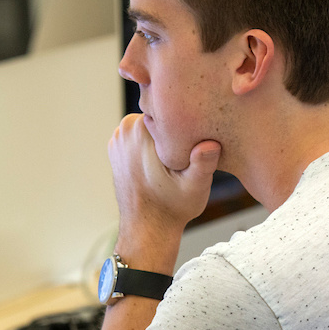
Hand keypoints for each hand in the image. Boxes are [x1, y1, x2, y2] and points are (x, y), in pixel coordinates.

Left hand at [109, 114, 220, 269]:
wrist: (147, 227)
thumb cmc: (172, 208)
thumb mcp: (195, 187)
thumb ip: (203, 164)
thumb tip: (211, 145)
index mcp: (141, 130)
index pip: (169, 102)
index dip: (187, 113)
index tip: (201, 124)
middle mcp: (125, 129)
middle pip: (160, 110)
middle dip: (175, 123)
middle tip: (193, 141)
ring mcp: (118, 137)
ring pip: (151, 121)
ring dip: (165, 132)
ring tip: (181, 149)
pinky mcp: (117, 147)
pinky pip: (141, 132)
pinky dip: (153, 140)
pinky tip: (165, 155)